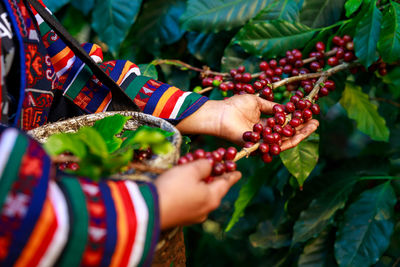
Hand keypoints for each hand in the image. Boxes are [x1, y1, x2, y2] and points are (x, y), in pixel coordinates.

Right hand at [154, 159, 240, 229]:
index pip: (227, 182)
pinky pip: (190, 199)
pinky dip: (189, 188)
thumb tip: (209, 165)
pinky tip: (181, 180)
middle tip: (213, 163)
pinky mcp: (181, 217)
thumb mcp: (191, 170)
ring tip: (193, 168)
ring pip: (201, 193)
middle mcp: (206, 209)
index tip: (238, 171)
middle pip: (214, 188)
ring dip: (199, 180)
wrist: (149, 210)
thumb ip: (204, 165)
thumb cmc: (173, 188)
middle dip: (212, 173)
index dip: (232, 174)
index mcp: (213, 197)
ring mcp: (193, 215)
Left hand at [177, 94, 318, 150]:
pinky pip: (275, 144)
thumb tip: (284, 107)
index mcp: (264, 125)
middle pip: (288, 134)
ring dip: (300, 134)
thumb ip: (271, 106)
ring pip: (285, 141)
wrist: (220, 113)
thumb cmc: (234, 106)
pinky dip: (288, 139)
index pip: (284, 125)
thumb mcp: (256, 101)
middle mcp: (265, 135)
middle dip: (303, 129)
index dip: (298, 121)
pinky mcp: (258, 146)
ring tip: (313, 126)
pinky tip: (300, 132)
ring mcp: (262, 142)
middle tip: (316, 123)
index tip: (310, 115)